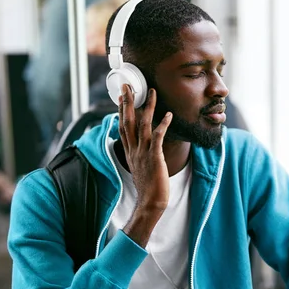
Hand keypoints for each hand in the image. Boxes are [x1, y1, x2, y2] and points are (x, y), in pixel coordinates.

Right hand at [118, 84, 172, 213]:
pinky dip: (162, 125)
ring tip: (152, 92)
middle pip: (128, 121)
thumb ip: (138, 154)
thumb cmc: (148, 186)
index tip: (120, 97)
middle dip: (127, 102)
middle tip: (127, 86)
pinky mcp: (154, 157)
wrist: (150, 202)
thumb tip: (141, 147)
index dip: (121, 111)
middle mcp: (134, 150)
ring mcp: (143, 153)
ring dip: (147, 107)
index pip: (122, 126)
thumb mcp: (139, 167)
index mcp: (129, 151)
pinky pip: (158, 137)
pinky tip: (168, 114)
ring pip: (142, 125)